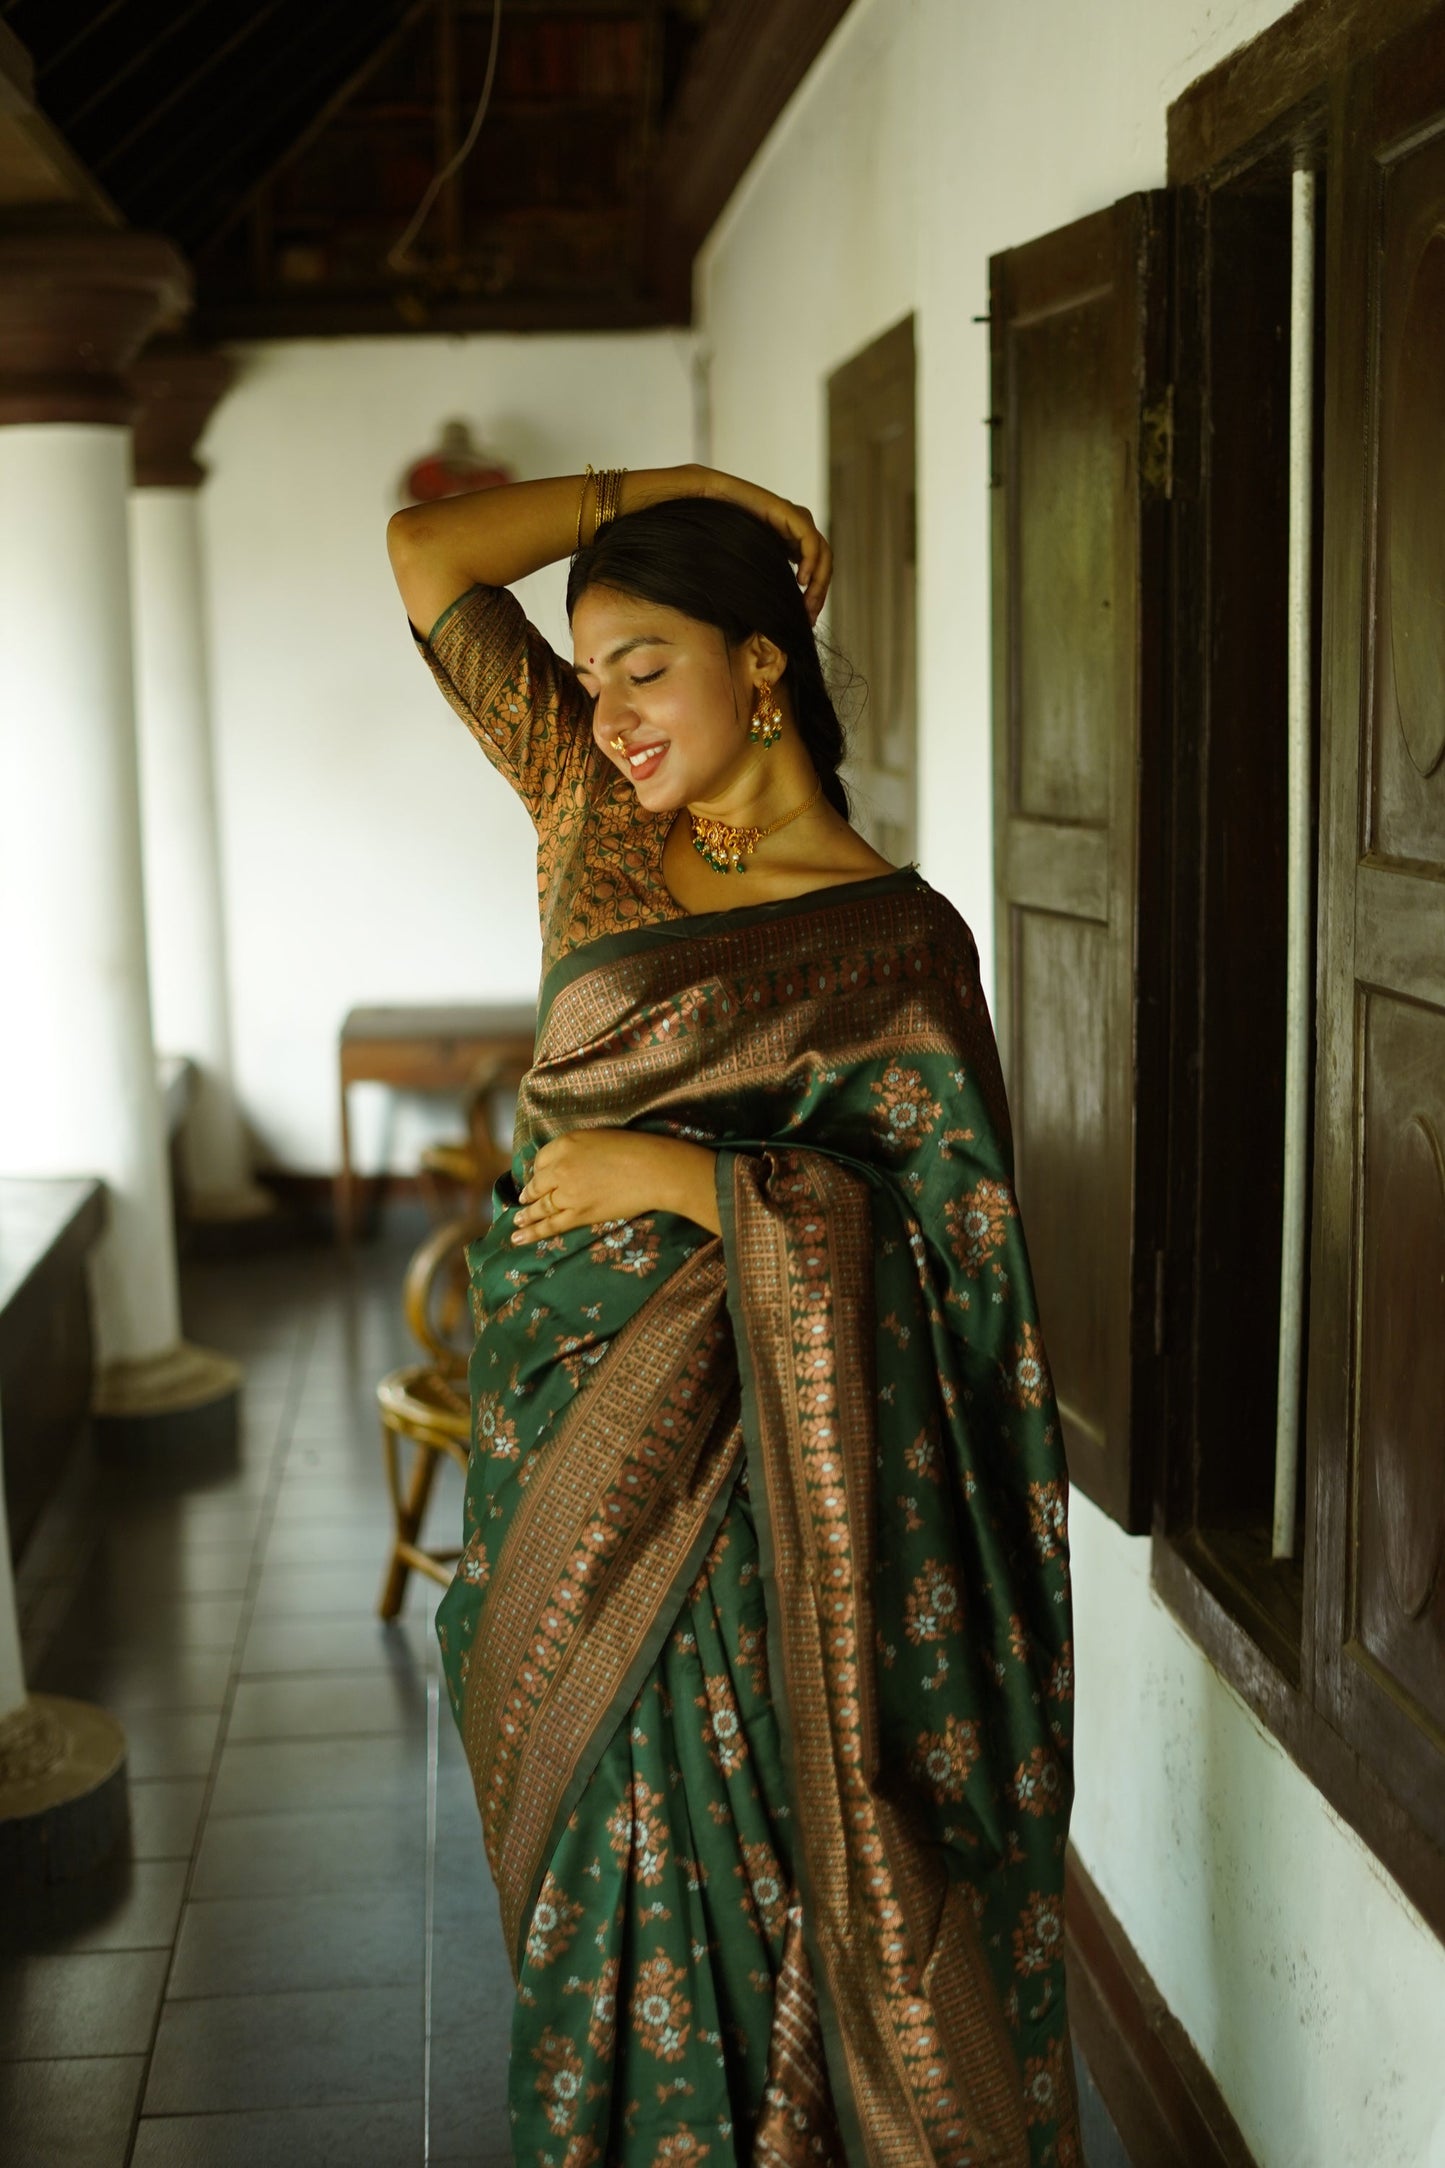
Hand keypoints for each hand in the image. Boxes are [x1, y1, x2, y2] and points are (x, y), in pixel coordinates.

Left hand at [513, 1130, 720, 1241]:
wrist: (653, 1170)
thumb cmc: (634, 1149)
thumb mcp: (599, 1137)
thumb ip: (577, 1149)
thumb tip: (566, 1164)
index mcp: (565, 1143)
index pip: (541, 1159)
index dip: (539, 1170)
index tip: (539, 1177)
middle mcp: (560, 1167)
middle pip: (537, 1183)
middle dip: (530, 1193)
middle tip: (523, 1200)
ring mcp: (567, 1193)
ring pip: (540, 1207)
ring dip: (526, 1215)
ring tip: (516, 1221)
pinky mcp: (579, 1214)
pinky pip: (550, 1225)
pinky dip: (533, 1232)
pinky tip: (518, 1238)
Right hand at [693, 468, 833, 625]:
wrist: (700, 500)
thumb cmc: (711, 533)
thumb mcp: (742, 568)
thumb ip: (760, 586)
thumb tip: (765, 624)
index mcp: (786, 544)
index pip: (814, 571)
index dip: (815, 596)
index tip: (805, 621)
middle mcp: (793, 531)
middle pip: (822, 563)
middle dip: (819, 593)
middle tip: (808, 618)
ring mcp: (791, 520)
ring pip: (822, 552)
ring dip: (819, 582)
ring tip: (806, 604)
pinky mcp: (786, 512)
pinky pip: (809, 539)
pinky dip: (811, 561)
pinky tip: (801, 580)